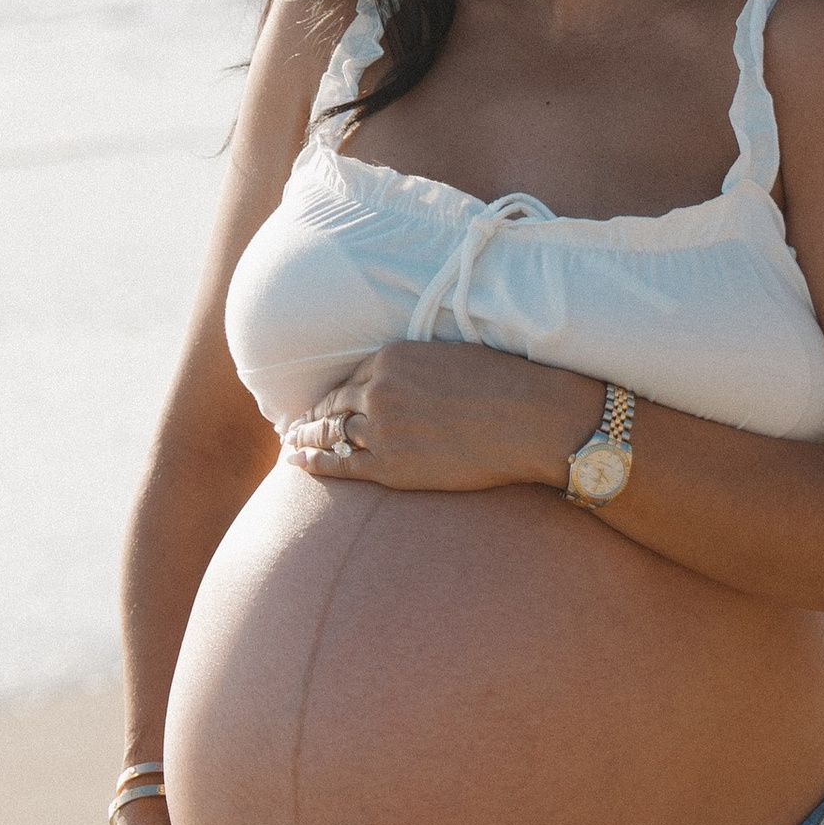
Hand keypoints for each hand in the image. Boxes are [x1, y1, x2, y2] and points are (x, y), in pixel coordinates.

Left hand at [280, 344, 598, 496]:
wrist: (530, 419)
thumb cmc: (503, 385)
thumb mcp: (450, 357)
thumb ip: (416, 366)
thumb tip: (406, 379)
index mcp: (391, 358)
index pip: (351, 378)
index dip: (334, 394)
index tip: (323, 403)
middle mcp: (378, 390)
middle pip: (335, 405)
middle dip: (314, 417)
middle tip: (297, 426)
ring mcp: (380, 430)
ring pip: (332, 434)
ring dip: (308, 440)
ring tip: (293, 446)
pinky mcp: (389, 466)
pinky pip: (339, 465)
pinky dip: (313, 463)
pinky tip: (296, 463)